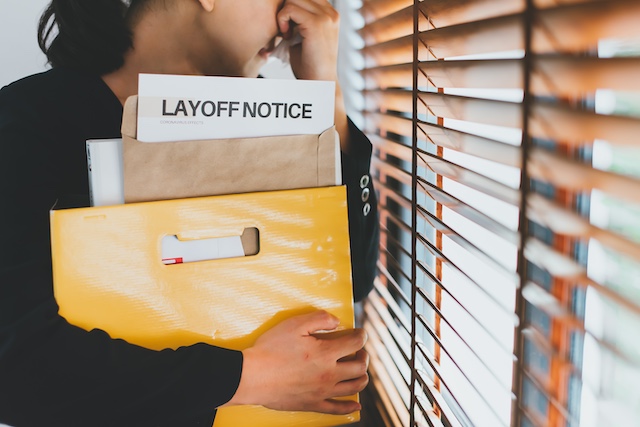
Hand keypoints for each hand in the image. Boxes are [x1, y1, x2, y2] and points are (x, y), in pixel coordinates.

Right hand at [222, 311, 368, 413]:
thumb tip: (337, 322)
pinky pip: (338, 408)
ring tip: (358, 370)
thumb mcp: (295, 324)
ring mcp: (322, 392)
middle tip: (359, 351)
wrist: (252, 376)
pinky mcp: (312, 404)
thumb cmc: (270, 349)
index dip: (362, 335)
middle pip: (360, 366)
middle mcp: (329, 374)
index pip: (356, 343)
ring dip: (362, 377)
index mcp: (326, 353)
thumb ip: (319, 319)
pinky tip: (355, 404)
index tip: (360, 332)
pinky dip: (350, 406)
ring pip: (354, 387)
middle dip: (364, 356)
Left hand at [277, 0, 339, 81]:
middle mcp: (331, 12)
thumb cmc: (309, 64)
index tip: (288, 26)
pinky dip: (282, 21)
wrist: (319, 84)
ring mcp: (326, 17)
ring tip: (287, 33)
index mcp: (330, 13)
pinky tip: (286, 36)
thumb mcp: (304, 35)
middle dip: (286, 9)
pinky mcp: (317, 24)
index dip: (291, 7)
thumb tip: (283, 3)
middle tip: (285, 30)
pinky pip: (290, 9)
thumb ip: (298, 17)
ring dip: (283, 15)